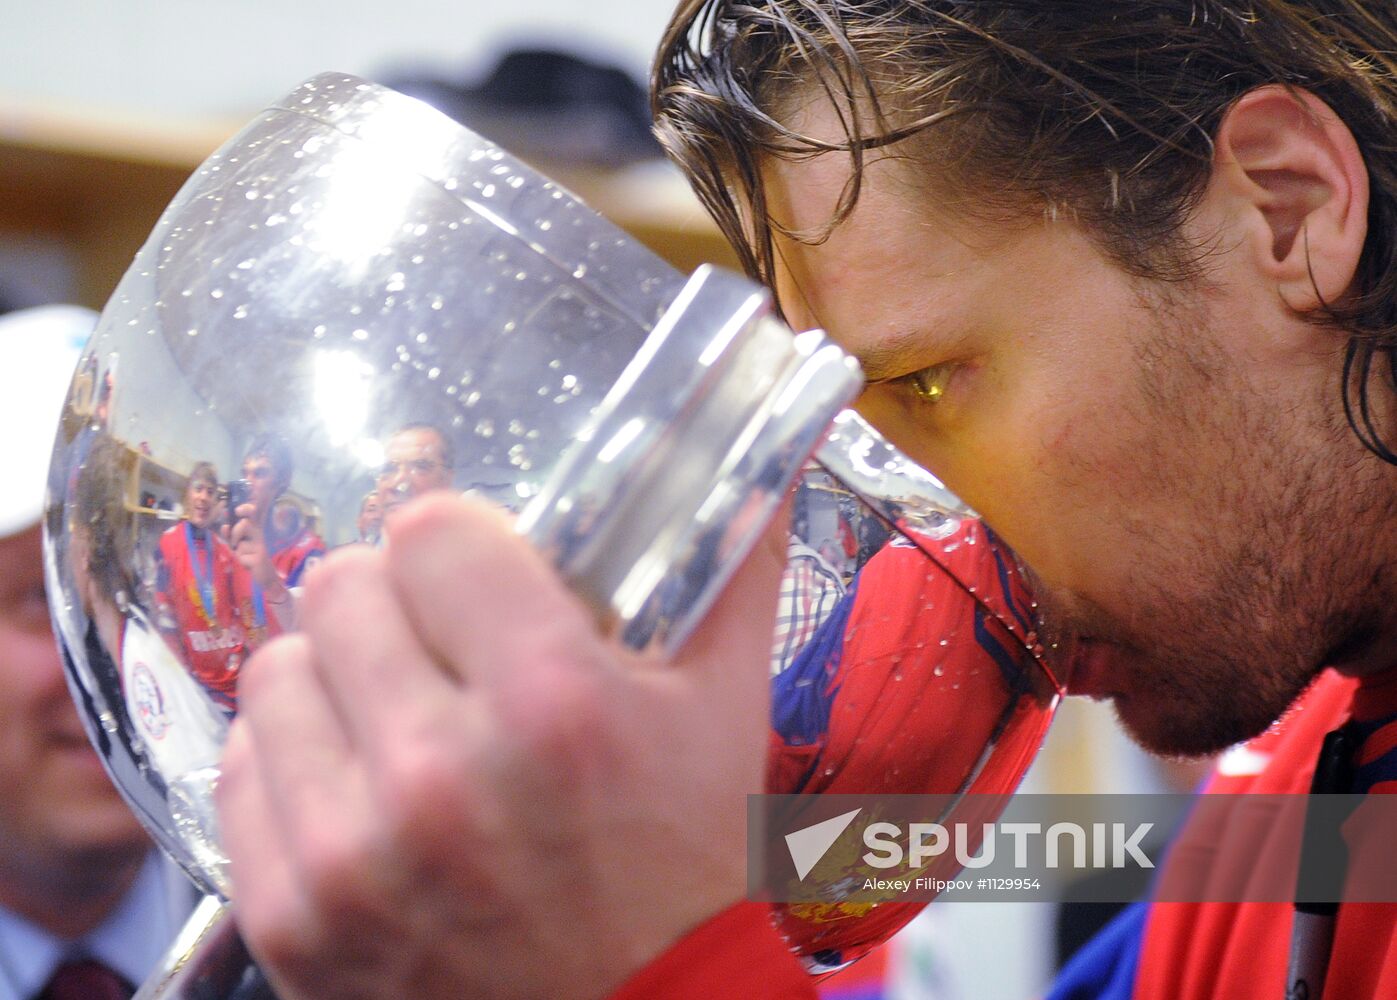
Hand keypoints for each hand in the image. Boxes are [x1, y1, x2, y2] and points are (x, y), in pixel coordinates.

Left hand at [216, 493, 783, 999]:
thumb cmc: (684, 868)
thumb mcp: (726, 715)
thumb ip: (731, 570)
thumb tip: (755, 464)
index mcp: (553, 704)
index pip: (430, 530)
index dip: (462, 545)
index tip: (480, 578)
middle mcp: (437, 772)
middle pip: (338, 586)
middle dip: (396, 604)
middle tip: (441, 651)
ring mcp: (349, 852)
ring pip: (276, 670)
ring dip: (336, 680)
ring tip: (397, 721)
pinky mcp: (289, 916)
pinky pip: (241, 768)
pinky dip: (298, 762)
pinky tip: (360, 789)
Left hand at [229, 501, 290, 601]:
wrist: (265, 575)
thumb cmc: (250, 557)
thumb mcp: (237, 545)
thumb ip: (229, 535)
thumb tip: (225, 526)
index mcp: (254, 529)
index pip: (252, 513)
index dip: (246, 509)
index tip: (238, 511)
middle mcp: (259, 534)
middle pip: (244, 524)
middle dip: (234, 534)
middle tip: (236, 544)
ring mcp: (260, 545)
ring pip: (240, 543)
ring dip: (237, 551)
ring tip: (245, 556)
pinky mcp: (260, 557)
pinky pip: (242, 556)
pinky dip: (242, 561)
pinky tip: (249, 563)